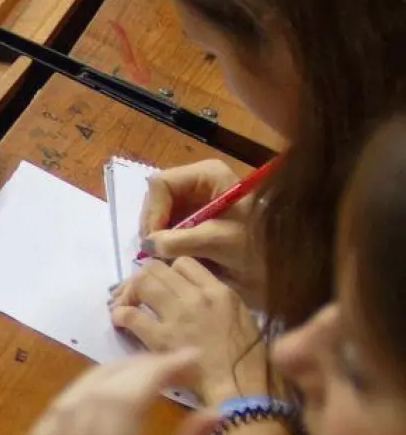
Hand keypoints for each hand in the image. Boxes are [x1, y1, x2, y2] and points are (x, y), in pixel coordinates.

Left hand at [27, 351, 216, 434]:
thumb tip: (211, 414)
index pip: (123, 404)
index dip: (157, 371)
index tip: (192, 356)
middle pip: (91, 399)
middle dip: (133, 370)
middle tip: (174, 362)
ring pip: (62, 408)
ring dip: (100, 381)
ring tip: (140, 372)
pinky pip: (44, 431)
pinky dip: (72, 405)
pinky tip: (94, 402)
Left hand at [110, 258, 266, 404]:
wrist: (240, 388)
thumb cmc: (245, 358)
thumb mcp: (240, 317)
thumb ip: (215, 299)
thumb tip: (190, 290)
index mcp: (219, 291)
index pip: (183, 263)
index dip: (169, 271)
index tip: (164, 284)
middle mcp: (196, 297)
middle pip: (156, 268)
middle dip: (143, 277)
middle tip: (138, 293)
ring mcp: (178, 315)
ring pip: (142, 282)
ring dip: (129, 291)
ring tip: (126, 304)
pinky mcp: (161, 337)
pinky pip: (131, 314)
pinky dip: (121, 314)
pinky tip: (120, 321)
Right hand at [138, 160, 257, 291]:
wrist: (288, 260)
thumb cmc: (258, 244)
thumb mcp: (218, 241)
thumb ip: (180, 241)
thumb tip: (147, 245)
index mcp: (206, 174)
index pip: (161, 184)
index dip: (153, 211)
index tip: (153, 240)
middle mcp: (198, 180)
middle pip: (158, 197)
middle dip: (154, 223)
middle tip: (155, 252)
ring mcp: (196, 197)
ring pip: (161, 211)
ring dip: (159, 233)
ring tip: (164, 255)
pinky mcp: (197, 215)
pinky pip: (170, 222)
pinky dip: (167, 239)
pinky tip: (172, 254)